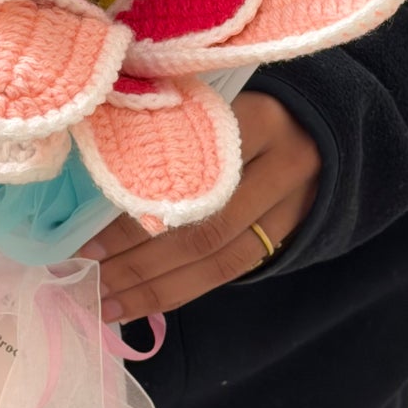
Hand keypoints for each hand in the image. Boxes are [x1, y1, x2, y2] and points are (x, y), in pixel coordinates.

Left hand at [78, 92, 320, 324]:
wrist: (320, 120)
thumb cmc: (242, 105)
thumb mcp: (212, 103)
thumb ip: (170, 131)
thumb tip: (93, 177)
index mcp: (259, 120)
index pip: (189, 181)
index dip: (137, 220)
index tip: (87, 242)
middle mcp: (282, 166)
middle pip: (204, 230)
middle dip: (139, 264)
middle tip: (88, 278)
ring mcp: (291, 206)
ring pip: (219, 260)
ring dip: (157, 289)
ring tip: (106, 303)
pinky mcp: (288, 234)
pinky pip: (232, 272)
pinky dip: (183, 291)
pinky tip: (142, 304)